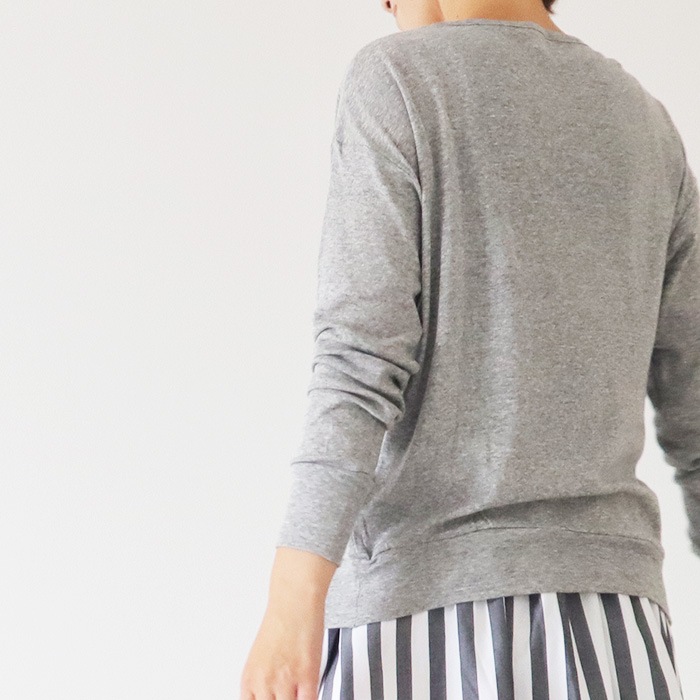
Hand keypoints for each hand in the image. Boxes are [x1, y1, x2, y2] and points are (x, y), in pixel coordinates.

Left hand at [239, 547, 337, 699]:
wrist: (294, 600)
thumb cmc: (280, 622)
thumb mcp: (261, 658)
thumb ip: (263, 684)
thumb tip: (270, 695)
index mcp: (249, 679)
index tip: (274, 698)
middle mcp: (264, 683)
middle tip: (288, 693)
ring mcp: (285, 681)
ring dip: (294, 698)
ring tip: (298, 691)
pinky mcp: (307, 675)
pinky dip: (310, 698)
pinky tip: (310, 692)